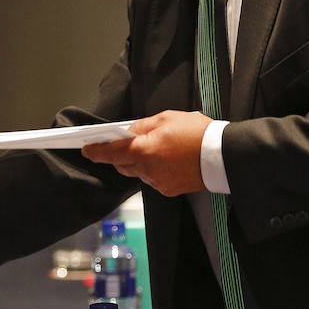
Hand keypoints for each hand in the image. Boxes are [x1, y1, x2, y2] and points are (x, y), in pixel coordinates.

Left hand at [81, 109, 211, 196]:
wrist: (221, 155)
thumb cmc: (197, 133)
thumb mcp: (166, 118)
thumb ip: (143, 126)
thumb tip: (129, 132)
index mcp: (144, 150)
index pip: (111, 152)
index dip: (96, 151)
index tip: (86, 149)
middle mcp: (147, 170)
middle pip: (122, 164)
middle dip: (121, 155)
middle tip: (131, 142)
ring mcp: (157, 183)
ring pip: (137, 172)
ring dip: (139, 162)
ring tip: (158, 149)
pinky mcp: (167, 190)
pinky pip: (152, 179)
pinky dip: (153, 170)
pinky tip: (168, 160)